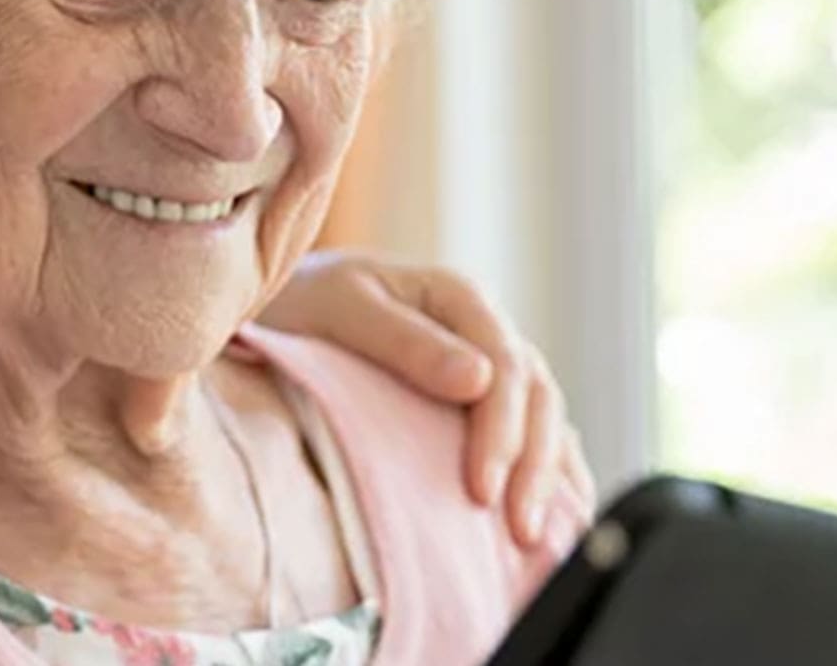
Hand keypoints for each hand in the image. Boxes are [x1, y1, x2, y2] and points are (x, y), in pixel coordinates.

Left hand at [255, 249, 596, 548]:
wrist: (283, 308)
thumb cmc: (304, 304)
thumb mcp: (343, 309)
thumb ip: (405, 340)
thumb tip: (478, 379)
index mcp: (459, 299)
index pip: (505, 367)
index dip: (500, 432)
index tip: (482, 490)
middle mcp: (485, 331)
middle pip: (536, 398)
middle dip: (533, 467)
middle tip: (518, 530)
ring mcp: (490, 368)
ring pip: (545, 420)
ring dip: (546, 479)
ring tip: (532, 538)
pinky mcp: (483, 403)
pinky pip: (534, 437)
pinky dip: (551, 476)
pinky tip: (553, 519)